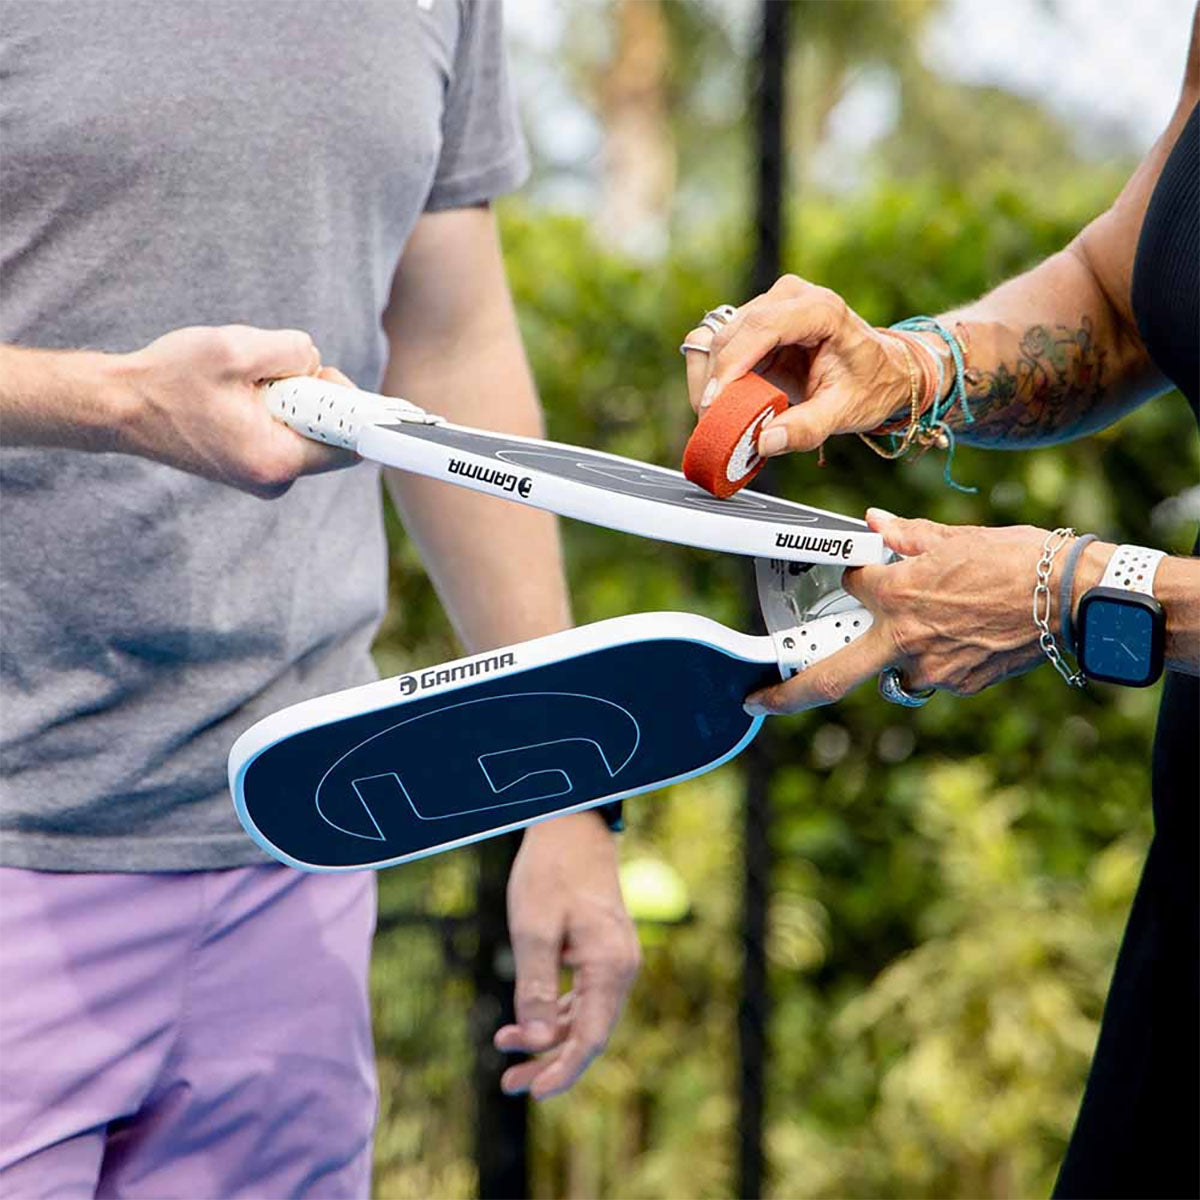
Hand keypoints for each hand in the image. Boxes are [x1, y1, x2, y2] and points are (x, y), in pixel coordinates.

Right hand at [116, 325, 355, 495]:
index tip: (328, 378)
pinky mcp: (252, 465)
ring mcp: (263, 476)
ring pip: (304, 427)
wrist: (119, 407)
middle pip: (328, 433)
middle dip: (313, 395)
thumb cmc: (171, 379)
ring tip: (245, 384)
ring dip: (288, 396)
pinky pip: (284, 430)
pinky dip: (272, 405)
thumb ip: (293, 352)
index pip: (350, 445)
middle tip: (276, 372)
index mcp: (277, 461)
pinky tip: (238, 395)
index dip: (351, 408)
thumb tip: (316, 364)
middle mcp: (274, 479)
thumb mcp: (236, 349)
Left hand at [494, 812, 639, 1099]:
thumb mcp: (534, 928)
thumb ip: (535, 986)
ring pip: (584, 1018)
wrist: (572, 826)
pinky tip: (522, 1022)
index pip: (591, 1038)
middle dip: (550, 1063)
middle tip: (508, 1084)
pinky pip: (581, 997)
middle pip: (589, 1034)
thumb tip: (534, 1042)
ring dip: (548, 1041)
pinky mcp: (600, 952)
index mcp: (610, 966)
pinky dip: (553, 1014)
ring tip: (505, 1054)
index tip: (532, 1092)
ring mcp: (613, 961)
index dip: (563, 1071)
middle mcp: (620, 969)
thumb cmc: (551, 871)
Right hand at [683, 275, 912, 457]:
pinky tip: (723, 402)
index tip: (715, 403)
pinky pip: (713, 344)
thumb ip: (807, 428)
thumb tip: (764, 442)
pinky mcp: (752, 324)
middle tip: (716, 425)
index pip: (762, 327)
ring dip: (707, 379)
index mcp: (820, 310)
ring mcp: (767, 307)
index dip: (731, 365)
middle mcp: (788, 298)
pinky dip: (710, 375)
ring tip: (719, 416)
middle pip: (730, 333)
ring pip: (713, 337)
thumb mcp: (846, 412)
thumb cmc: (870, 385)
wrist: (881, 372)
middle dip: (715, 382)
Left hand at [745, 510, 1067, 713]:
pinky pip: (931, 671)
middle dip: (786, 694)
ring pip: (892, 668)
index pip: (850, 582)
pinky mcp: (959, 683)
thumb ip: (906, 536)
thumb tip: (874, 522)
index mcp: (897, 594)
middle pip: (830, 677)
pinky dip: (936, 654)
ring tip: (934, 625)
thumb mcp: (956, 537)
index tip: (858, 567)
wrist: (1075, 598)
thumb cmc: (1020, 560)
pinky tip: (967, 630)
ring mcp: (931, 668)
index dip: (853, 570)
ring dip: (892, 654)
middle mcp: (904, 638)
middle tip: (756, 701)